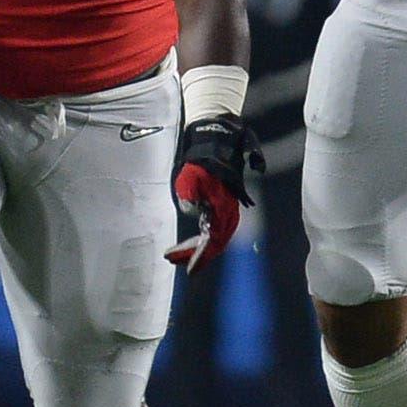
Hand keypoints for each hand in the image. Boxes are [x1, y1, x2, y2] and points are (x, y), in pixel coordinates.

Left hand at [165, 116, 265, 271]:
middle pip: (215, 242)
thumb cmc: (205, 156)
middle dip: (198, 257)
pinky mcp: (222, 202)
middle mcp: (227, 210)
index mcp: (222, 206)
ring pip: (216, 237)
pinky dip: (203, 238)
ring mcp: (226, 207)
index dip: (200, 256)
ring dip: (199, 249)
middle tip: (178, 266)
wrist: (218, 138)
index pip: (212, 239)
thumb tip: (190, 210)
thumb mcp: (192, 173)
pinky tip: (192, 243)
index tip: (186, 268)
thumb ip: (190, 192)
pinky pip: (214, 228)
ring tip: (181, 258)